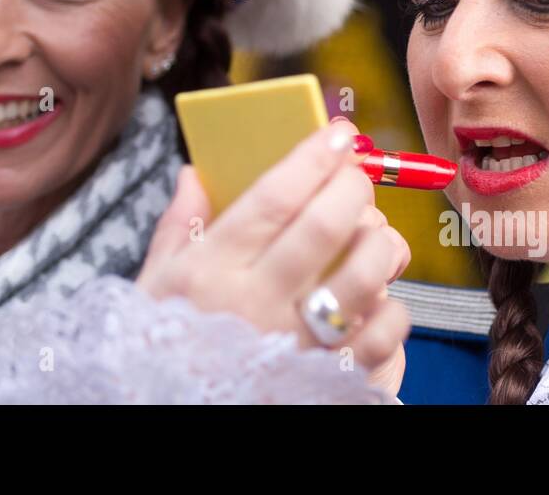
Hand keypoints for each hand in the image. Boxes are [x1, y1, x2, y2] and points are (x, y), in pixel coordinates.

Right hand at [138, 120, 409, 393]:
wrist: (170, 414)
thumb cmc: (168, 345)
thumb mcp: (155, 285)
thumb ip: (179, 227)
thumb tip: (193, 173)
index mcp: (212, 273)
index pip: (272, 198)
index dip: (312, 157)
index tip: (335, 134)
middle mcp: (258, 307)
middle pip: (325, 227)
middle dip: (353, 187)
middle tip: (357, 176)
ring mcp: (298, 346)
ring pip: (365, 279)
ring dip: (382, 243)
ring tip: (375, 235)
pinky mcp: (332, 380)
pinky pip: (384, 336)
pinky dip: (393, 309)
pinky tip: (378, 300)